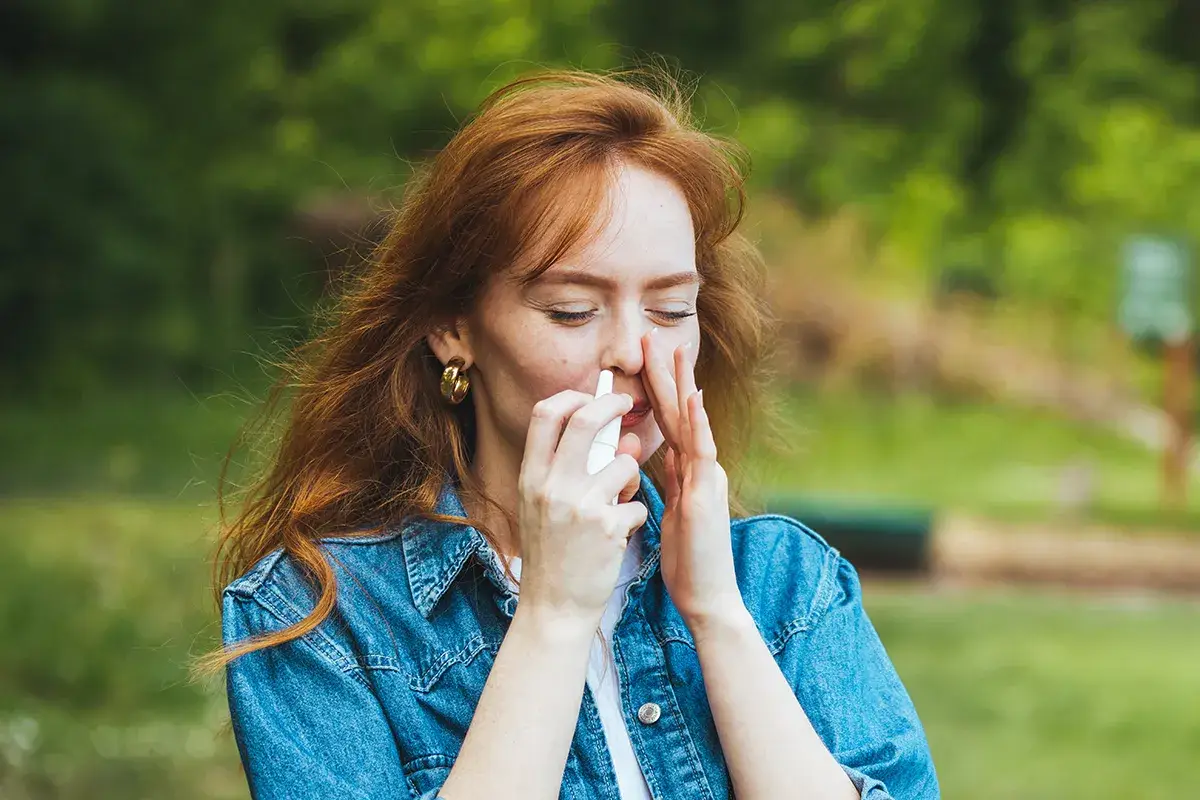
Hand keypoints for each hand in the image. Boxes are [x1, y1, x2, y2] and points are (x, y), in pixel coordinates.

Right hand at [515, 388, 647, 626]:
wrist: (555, 608)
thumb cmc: (552, 554)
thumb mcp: (544, 507)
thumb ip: (573, 470)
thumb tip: (619, 437)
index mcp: (531, 478)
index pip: (545, 414)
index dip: (571, 397)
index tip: (589, 398)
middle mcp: (552, 486)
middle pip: (585, 421)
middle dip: (611, 405)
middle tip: (626, 404)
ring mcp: (580, 506)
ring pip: (624, 463)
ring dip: (632, 477)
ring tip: (621, 500)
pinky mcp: (608, 527)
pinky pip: (637, 503)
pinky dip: (635, 516)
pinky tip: (619, 535)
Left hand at [641, 330, 743, 625]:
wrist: (706, 596)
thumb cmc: (687, 560)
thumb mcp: (669, 511)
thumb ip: (664, 482)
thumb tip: (651, 459)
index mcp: (687, 470)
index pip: (665, 419)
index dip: (654, 386)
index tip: (640, 355)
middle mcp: (699, 467)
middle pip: (678, 410)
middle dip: (665, 371)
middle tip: (652, 333)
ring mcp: (706, 478)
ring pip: (692, 422)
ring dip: (683, 383)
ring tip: (674, 349)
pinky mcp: (706, 495)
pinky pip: (703, 453)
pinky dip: (698, 423)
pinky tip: (693, 397)